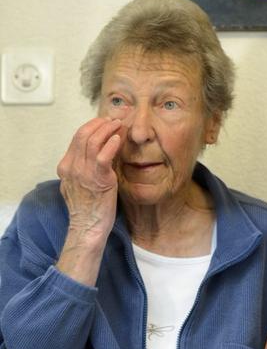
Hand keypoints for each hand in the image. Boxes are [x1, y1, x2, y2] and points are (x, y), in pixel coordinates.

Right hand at [56, 117, 123, 285]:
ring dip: (107, 129)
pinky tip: (119, 139)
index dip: (92, 126)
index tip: (105, 122)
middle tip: (114, 120)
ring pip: (92, 141)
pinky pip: (103, 156)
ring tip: (119, 125)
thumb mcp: (81, 183)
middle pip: (83, 135)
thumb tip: (100, 151)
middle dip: (100, 123)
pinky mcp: (98, 179)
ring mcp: (83, 173)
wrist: (88, 227)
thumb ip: (86, 167)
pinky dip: (111, 144)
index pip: (77, 138)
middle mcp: (72, 167)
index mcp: (66, 166)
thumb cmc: (89, 208)